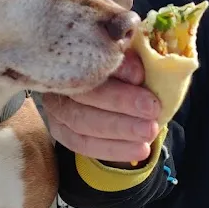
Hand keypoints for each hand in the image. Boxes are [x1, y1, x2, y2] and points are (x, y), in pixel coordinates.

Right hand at [44, 50, 160, 162]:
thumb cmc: (116, 66)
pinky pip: (84, 145)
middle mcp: (56, 83)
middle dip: (120, 104)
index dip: (113, 70)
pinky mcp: (61, 132)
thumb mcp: (122, 57)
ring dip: (120, 131)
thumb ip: (126, 61)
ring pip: (82, 125)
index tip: (140, 76)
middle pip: (83, 96)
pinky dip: (113, 149)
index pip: (88, 65)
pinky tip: (139, 150)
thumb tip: (136, 75)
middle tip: (152, 110)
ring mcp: (55, 110)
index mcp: (68, 57)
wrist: (110, 90)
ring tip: (150, 133)